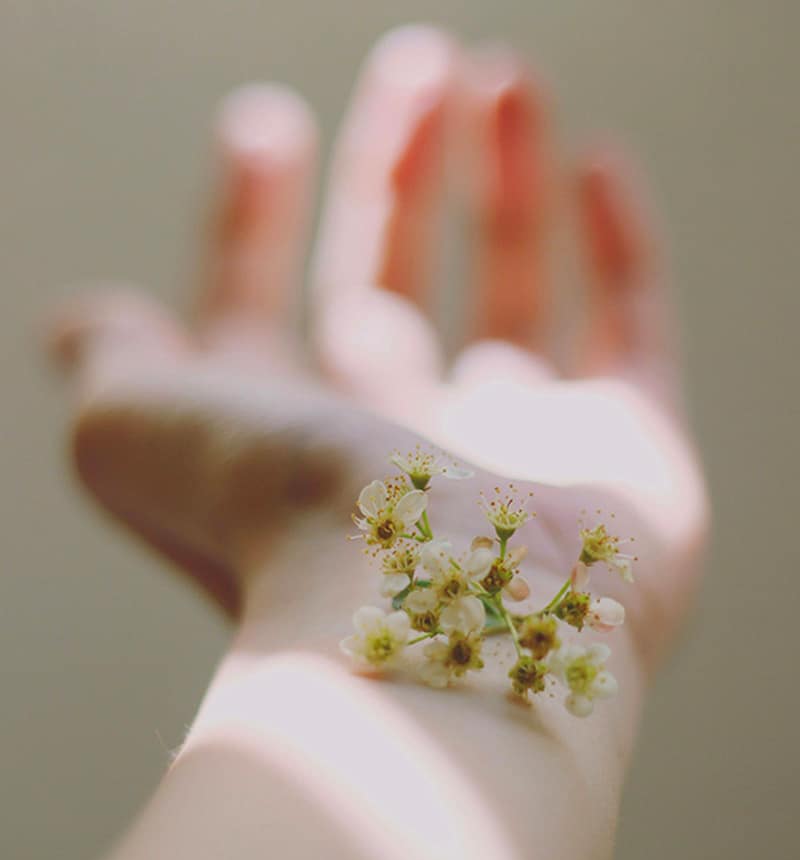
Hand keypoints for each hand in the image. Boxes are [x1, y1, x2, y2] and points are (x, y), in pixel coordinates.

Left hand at [48, 26, 707, 671]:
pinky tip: (595, 160)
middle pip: (391, 288)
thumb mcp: (139, 430)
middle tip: (418, 61)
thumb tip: (80, 322)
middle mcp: (400, 452)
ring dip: (504, 180)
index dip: (251, 222)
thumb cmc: (278, 524)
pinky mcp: (632, 453)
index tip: (262, 127)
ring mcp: (523, 452)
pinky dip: (618, 246)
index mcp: (286, 449)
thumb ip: (114, 365)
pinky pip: (632, 330)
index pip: (261, 313)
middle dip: (396, 174)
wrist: (442, 621)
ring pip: (512, 291)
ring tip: (503, 74)